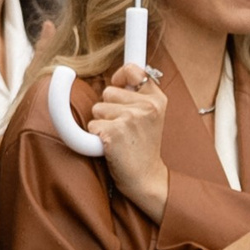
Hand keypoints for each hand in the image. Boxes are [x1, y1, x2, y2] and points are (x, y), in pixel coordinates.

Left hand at [87, 64, 168, 219]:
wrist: (146, 179)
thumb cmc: (142, 148)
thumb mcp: (150, 117)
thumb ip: (137, 95)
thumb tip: (114, 77)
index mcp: (157, 99)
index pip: (132, 70)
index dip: (120, 76)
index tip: (117, 83)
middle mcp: (146, 106)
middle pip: (108, 91)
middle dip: (109, 108)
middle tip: (123, 128)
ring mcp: (130, 118)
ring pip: (97, 109)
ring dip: (102, 123)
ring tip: (119, 138)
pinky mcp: (114, 132)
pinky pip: (91, 125)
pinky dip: (95, 137)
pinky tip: (111, 147)